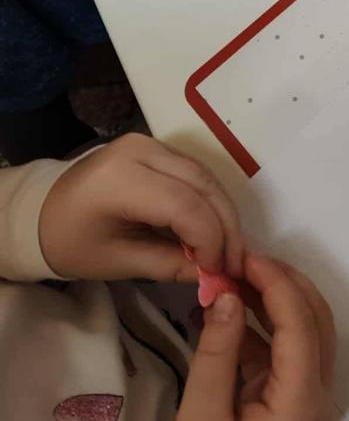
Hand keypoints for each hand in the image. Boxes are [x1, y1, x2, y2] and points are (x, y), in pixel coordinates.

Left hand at [38, 133, 243, 280]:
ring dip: (222, 214)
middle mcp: (141, 150)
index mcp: (122, 178)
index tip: (219, 272)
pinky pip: (195, 172)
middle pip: (203, 186)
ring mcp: (150, 143)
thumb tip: (214, 277)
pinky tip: (213, 229)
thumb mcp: (117, 261)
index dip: (211, 239)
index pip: (185, 205)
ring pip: (206, 176)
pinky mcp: (156, 147)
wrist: (42, 211)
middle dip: (225, 227)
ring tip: (228, 250)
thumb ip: (169, 265)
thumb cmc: (72, 241)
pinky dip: (209, 201)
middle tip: (235, 263)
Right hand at [164, 255, 335, 420]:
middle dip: (282, 282)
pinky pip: (288, 347)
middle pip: (314, 318)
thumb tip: (225, 294)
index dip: (276, 283)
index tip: (242, 256)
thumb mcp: (200, 420)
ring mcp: (309, 396)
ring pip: (307, 328)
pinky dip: (265, 322)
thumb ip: (215, 354)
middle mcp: (317, 393)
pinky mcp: (292, 398)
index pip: (300, 324)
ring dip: (276, 297)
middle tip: (239, 258)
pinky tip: (232, 307)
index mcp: (301, 401)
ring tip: (233, 274)